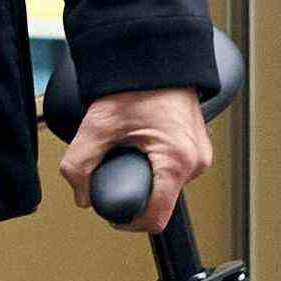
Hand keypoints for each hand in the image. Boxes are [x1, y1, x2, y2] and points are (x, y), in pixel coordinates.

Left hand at [62, 84, 213, 234]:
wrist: (156, 58)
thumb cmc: (136, 85)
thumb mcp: (98, 126)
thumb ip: (78, 165)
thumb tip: (81, 195)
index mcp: (177, 162)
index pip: (156, 218)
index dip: (130, 223)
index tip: (113, 215)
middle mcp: (196, 162)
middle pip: (161, 201)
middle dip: (135, 194)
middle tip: (116, 172)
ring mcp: (201, 156)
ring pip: (168, 186)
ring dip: (146, 179)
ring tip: (130, 154)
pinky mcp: (200, 148)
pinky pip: (175, 170)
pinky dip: (157, 166)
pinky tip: (143, 148)